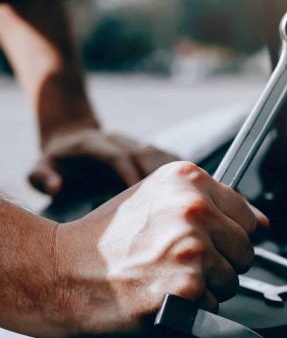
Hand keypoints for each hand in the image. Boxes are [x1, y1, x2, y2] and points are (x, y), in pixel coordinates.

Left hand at [29, 127, 178, 194]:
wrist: (72, 134)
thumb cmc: (57, 159)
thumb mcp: (39, 166)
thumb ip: (41, 176)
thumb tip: (57, 188)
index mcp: (94, 144)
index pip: (118, 157)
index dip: (131, 174)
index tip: (142, 196)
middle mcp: (117, 140)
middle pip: (145, 154)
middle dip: (160, 177)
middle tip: (172, 203)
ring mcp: (132, 142)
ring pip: (159, 153)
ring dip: (174, 172)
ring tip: (189, 194)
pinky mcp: (143, 148)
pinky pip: (166, 155)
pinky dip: (180, 167)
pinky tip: (195, 182)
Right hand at [55, 161, 268, 336]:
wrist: (63, 268)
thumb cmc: (110, 235)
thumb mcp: (158, 197)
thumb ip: (213, 203)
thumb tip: (262, 222)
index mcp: (189, 179)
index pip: (246, 215)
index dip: (230, 235)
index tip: (210, 241)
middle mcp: (194, 207)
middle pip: (245, 249)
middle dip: (222, 261)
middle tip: (184, 262)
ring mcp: (191, 246)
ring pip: (233, 279)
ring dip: (209, 286)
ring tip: (170, 276)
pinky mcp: (185, 285)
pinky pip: (215, 305)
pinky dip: (194, 308)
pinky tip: (164, 294)